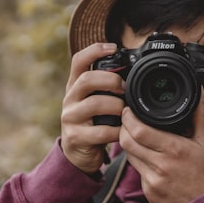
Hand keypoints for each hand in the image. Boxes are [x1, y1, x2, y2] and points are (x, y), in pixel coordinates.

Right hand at [60, 43, 124, 173]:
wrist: (78, 154)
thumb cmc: (93, 123)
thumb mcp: (96, 101)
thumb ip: (107, 87)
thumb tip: (134, 70)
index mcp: (75, 86)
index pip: (78, 61)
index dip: (94, 50)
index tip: (114, 47)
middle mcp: (69, 99)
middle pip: (87, 79)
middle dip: (111, 80)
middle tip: (125, 88)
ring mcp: (70, 118)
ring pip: (95, 104)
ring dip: (116, 106)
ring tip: (126, 112)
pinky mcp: (76, 137)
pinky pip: (100, 131)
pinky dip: (117, 131)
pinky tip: (124, 131)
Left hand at [119, 90, 203, 202]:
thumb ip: (201, 115)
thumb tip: (199, 93)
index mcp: (174, 150)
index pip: (139, 131)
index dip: (129, 118)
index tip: (129, 109)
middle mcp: (160, 166)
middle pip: (126, 141)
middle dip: (123, 127)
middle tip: (128, 120)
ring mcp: (151, 180)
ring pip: (128, 155)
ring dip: (129, 143)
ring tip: (137, 136)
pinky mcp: (147, 191)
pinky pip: (136, 170)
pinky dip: (139, 160)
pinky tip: (148, 156)